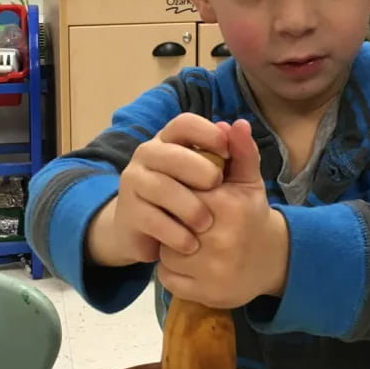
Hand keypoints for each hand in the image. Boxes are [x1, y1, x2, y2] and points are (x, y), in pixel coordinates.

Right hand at [87, 113, 228, 267]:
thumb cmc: (194, 199)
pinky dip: (175, 233)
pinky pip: (151, 219)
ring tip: (207, 224)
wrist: (153, 236)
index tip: (227, 153)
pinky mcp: (128, 211)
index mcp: (170, 140)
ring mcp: (134, 181)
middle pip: (171, 154)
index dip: (207, 133)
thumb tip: (241, 125)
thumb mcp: (222, 177)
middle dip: (198, 170)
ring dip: (189, 207)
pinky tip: (191, 244)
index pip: (184, 123)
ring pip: (160, 187)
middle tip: (218, 187)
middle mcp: (147, 154)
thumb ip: (238, 153)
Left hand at [157, 119, 289, 308]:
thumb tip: (232, 122)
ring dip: (170, 246)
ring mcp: (212, 270)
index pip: (181, 193)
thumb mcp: (249, 181)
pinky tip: (189, 262)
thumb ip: (240, 150)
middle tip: (183, 220)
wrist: (271, 260)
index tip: (186, 196)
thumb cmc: (252, 215)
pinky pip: (167, 277)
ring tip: (187, 241)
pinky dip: (172, 271)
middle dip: (173, 220)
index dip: (178, 194)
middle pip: (170, 222)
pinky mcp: (205, 292)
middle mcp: (220, 239)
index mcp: (227, 206)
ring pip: (166, 251)